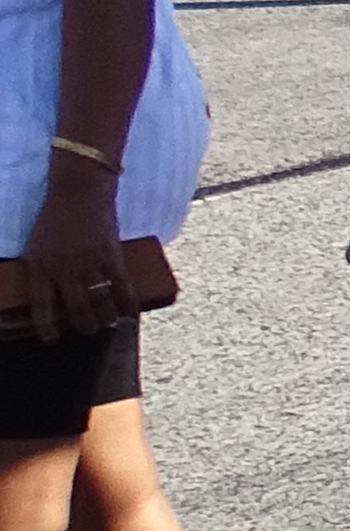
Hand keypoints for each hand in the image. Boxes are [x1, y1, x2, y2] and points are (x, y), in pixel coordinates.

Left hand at [21, 175, 125, 343]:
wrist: (78, 190)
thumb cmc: (55, 215)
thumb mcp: (37, 244)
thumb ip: (43, 268)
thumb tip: (53, 292)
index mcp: (40, 266)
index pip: (41, 306)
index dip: (46, 327)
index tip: (51, 340)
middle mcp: (63, 269)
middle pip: (75, 309)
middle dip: (84, 325)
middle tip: (90, 331)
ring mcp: (88, 263)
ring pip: (99, 302)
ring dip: (106, 317)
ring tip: (110, 323)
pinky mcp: (110, 255)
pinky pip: (121, 286)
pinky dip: (127, 302)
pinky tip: (130, 312)